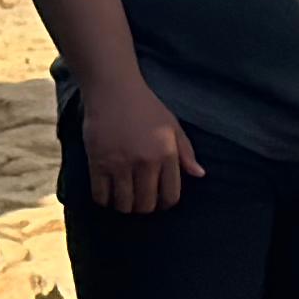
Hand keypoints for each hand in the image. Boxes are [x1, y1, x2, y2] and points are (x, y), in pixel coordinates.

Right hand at [81, 76, 200, 214]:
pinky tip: (107, 193)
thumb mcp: (172, 125)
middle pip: (145, 206)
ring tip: (124, 198)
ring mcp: (120, 165)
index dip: (165, 204)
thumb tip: (199, 174)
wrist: (114, 90)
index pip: (170, 196)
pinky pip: (100, 196)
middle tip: (140, 201)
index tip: (159, 201)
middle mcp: (145, 163)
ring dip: (124, 206)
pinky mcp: (98, 164)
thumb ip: (186, 152)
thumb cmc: (146, 106)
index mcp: (167, 154)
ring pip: (123, 205)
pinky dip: (104, 200)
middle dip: (144, 208)